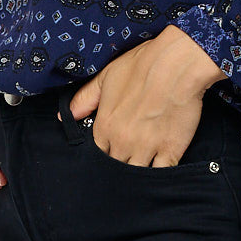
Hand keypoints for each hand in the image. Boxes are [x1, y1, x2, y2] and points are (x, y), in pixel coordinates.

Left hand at [63, 24, 227, 167]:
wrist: (177, 64)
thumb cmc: (142, 65)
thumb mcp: (106, 77)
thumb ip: (84, 99)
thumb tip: (64, 117)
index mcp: (105, 125)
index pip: (97, 154)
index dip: (104, 153)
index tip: (111, 149)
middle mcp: (122, 141)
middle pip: (115, 168)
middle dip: (119, 165)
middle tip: (126, 159)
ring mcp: (147, 148)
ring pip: (135, 176)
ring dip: (136, 175)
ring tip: (140, 173)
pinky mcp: (171, 150)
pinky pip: (161, 175)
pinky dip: (160, 177)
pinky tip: (160, 174)